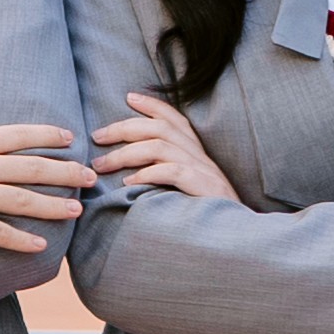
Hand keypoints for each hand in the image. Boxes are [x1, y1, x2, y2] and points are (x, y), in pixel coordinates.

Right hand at [0, 124, 94, 252]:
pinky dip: (21, 240)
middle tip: (90, 176)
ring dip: (54, 205)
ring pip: (23, 199)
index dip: (48, 136)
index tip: (71, 139)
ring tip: (77, 209)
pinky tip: (40, 246)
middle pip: (32, 168)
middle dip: (65, 171)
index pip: (21, 135)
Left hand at [93, 94, 236, 201]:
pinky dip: (146, 174)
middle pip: (159, 128)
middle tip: (97, 137)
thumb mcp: (185, 187)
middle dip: (123, 128)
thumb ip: (165, 172)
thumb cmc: (203, 214)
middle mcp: (200, 156)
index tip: (128, 97)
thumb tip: (127, 167)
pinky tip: (128, 183)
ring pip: (160, 147)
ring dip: (125, 153)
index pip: (174, 119)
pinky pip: (173, 172)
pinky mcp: (205, 188)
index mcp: (196, 152)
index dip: (152, 105)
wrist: (235, 236)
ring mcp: (204, 171)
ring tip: (102, 165)